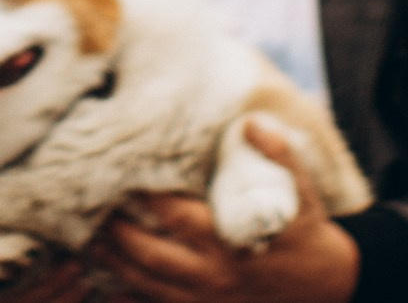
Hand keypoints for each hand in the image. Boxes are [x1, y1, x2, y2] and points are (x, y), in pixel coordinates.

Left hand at [96, 126, 358, 298]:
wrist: (327, 289)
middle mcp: (210, 274)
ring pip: (146, 283)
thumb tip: (254, 122)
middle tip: (80, 203)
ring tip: (82, 236)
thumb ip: (281, 156)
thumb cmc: (307, 235)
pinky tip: (105, 280)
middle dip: (113, 231)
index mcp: (226, 242)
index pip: (173, 215)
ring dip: (113, 262)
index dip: (142, 193)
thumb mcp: (303, 195)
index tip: (114, 167)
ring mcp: (204, 299)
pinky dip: (129, 294)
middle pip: (147, 254)